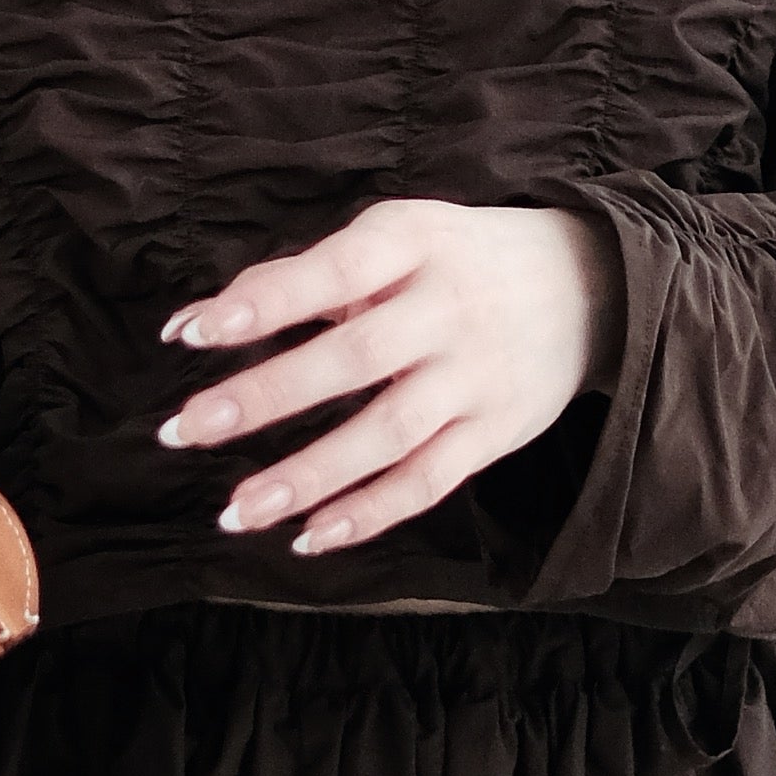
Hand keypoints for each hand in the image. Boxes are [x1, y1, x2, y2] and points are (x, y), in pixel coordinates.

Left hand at [152, 200, 612, 555]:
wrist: (590, 285)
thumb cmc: (454, 259)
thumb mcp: (392, 239)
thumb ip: (296, 279)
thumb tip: (193, 325)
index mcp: (414, 244)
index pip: (333, 273)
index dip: (264, 303)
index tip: (192, 335)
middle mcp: (448, 310)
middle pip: (352, 359)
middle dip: (264, 397)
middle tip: (185, 430)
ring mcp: (476, 376)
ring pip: (387, 434)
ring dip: (307, 476)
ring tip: (236, 511)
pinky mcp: (496, 432)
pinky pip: (428, 481)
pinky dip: (369, 513)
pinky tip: (309, 536)